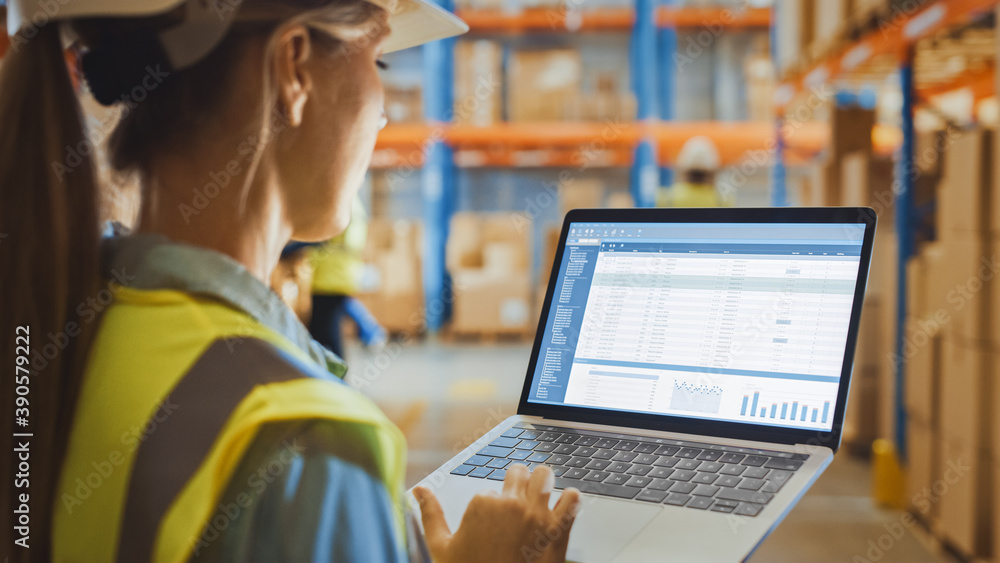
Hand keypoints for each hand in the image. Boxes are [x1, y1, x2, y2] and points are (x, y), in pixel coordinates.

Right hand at [414, 465, 581, 562]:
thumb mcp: (442, 547)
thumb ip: (431, 514)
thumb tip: (419, 490)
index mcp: (482, 503)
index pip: (492, 487)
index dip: (492, 502)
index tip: (492, 519)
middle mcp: (511, 504)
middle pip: (520, 472)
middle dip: (518, 483)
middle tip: (517, 501)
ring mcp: (537, 516)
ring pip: (546, 477)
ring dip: (543, 484)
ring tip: (540, 495)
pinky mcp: (557, 531)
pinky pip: (572, 501)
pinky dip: (570, 500)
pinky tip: (565, 506)